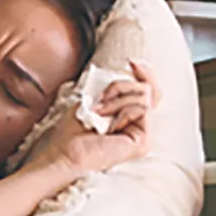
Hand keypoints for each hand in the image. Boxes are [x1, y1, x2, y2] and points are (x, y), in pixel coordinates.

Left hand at [33, 60, 155, 176]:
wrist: (66, 154)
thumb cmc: (74, 131)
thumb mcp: (95, 99)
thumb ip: (116, 86)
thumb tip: (134, 64)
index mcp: (130, 116)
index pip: (149, 89)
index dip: (145, 73)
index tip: (131, 62)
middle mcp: (140, 125)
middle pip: (148, 88)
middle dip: (120, 86)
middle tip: (100, 99)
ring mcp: (144, 134)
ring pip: (144, 96)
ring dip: (116, 100)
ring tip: (99, 114)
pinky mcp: (144, 141)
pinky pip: (142, 109)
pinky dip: (121, 111)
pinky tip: (109, 127)